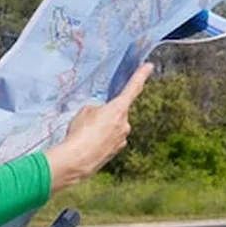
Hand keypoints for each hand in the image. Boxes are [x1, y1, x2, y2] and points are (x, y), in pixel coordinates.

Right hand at [44, 63, 153, 193]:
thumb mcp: (85, 111)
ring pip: (113, 127)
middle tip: (89, 121)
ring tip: (85, 134)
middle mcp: (125, 124)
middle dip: (106, 114)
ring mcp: (122, 140)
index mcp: (119, 109)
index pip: (133, 88)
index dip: (141, 75)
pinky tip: (88, 143)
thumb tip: (101, 114)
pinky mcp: (116, 152)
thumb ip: (98, 108)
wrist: (77, 160)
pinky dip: (100, 140)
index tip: (149, 66)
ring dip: (102, 128)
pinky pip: (109, 140)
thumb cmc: (81, 132)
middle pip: (118, 112)